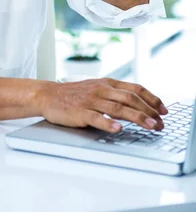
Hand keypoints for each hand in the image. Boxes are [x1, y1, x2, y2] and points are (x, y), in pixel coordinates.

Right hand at [37, 78, 167, 132]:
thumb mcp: (96, 88)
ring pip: (118, 108)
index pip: (135, 89)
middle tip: (160, 123)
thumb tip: (138, 103)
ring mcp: (91, 100)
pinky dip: (108, 123)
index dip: (152, 99)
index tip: (164, 110)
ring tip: (150, 126)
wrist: (48, 95)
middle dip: (149, 111)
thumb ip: (114, 93)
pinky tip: (118, 128)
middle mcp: (101, 90)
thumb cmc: (73, 94)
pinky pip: (96, 117)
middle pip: (130, 99)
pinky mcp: (80, 112)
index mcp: (107, 83)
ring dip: (137, 117)